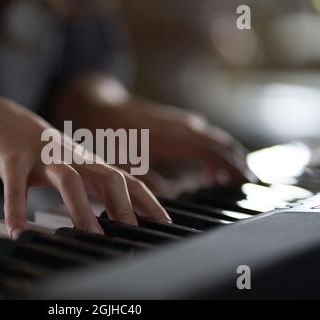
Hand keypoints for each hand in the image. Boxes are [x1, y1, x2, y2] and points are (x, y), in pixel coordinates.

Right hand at [0, 96, 170, 237]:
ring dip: (81, 209)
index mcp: (85, 160)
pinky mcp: (12, 156)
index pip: (125, 179)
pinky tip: (17, 231)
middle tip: (131, 234)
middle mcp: (70, 155)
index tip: (163, 222)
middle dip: (123, 206)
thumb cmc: (34, 149)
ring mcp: (42, 154)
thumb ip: (86, 185)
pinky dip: (17, 208)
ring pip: (68, 180)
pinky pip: (15, 184)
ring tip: (89, 236)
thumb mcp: (66, 164)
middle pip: (107, 176)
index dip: (146, 200)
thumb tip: (109, 211)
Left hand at [109, 101, 255, 189]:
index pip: (212, 152)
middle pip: (222, 144)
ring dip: (229, 157)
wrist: (101, 107)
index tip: (244, 183)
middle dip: (238, 164)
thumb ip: (146, 182)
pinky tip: (211, 168)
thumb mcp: (122, 163)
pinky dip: (217, 151)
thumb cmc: (111, 137)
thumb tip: (167, 199)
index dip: (231, 167)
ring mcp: (183, 121)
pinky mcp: (180, 121)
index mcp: (172, 138)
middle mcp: (183, 126)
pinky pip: (207, 136)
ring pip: (217, 139)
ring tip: (234, 180)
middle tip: (248, 185)